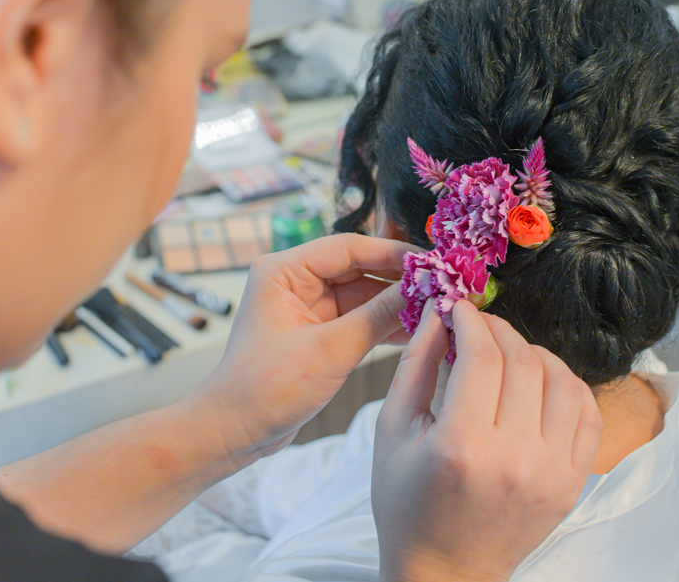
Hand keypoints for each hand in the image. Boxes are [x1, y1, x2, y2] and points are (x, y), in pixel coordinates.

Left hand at [195, 233, 419, 459]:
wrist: (235, 430)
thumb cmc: (266, 388)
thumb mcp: (329, 350)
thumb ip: (378, 317)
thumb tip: (422, 290)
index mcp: (283, 271)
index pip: (348, 247)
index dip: (393, 253)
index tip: (432, 262)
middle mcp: (293, 281)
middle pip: (358, 267)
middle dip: (400, 279)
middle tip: (444, 285)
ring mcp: (306, 307)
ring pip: (362, 294)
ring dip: (396, 304)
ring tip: (438, 309)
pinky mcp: (316, 332)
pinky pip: (358, 318)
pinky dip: (384, 324)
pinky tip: (418, 330)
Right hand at [372, 301, 602, 581]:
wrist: (444, 571)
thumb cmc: (407, 503)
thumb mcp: (392, 430)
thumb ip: (416, 364)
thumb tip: (438, 313)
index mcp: (462, 445)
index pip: (482, 354)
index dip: (471, 320)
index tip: (459, 308)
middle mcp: (515, 458)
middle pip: (523, 361)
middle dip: (498, 330)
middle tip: (478, 326)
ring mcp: (552, 472)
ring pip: (562, 379)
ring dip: (534, 353)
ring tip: (507, 355)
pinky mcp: (572, 483)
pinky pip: (587, 413)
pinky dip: (567, 385)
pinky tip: (539, 382)